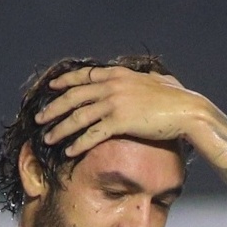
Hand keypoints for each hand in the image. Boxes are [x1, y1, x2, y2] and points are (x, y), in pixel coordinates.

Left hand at [36, 66, 207, 160]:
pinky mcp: (120, 121)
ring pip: (79, 117)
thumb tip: (147, 76)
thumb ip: (144, 78)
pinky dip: (78, 143)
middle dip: (54, 108)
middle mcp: (112, 86)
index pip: (84, 76)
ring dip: (60, 128)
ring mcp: (115, 103)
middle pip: (74, 97)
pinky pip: (93, 134)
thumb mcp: (156, 81)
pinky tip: (68, 152)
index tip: (51, 88)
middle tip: (39, 118)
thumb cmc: (177, 98)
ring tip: (47, 139)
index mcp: (118, 75)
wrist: (187, 110)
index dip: (65, 82)